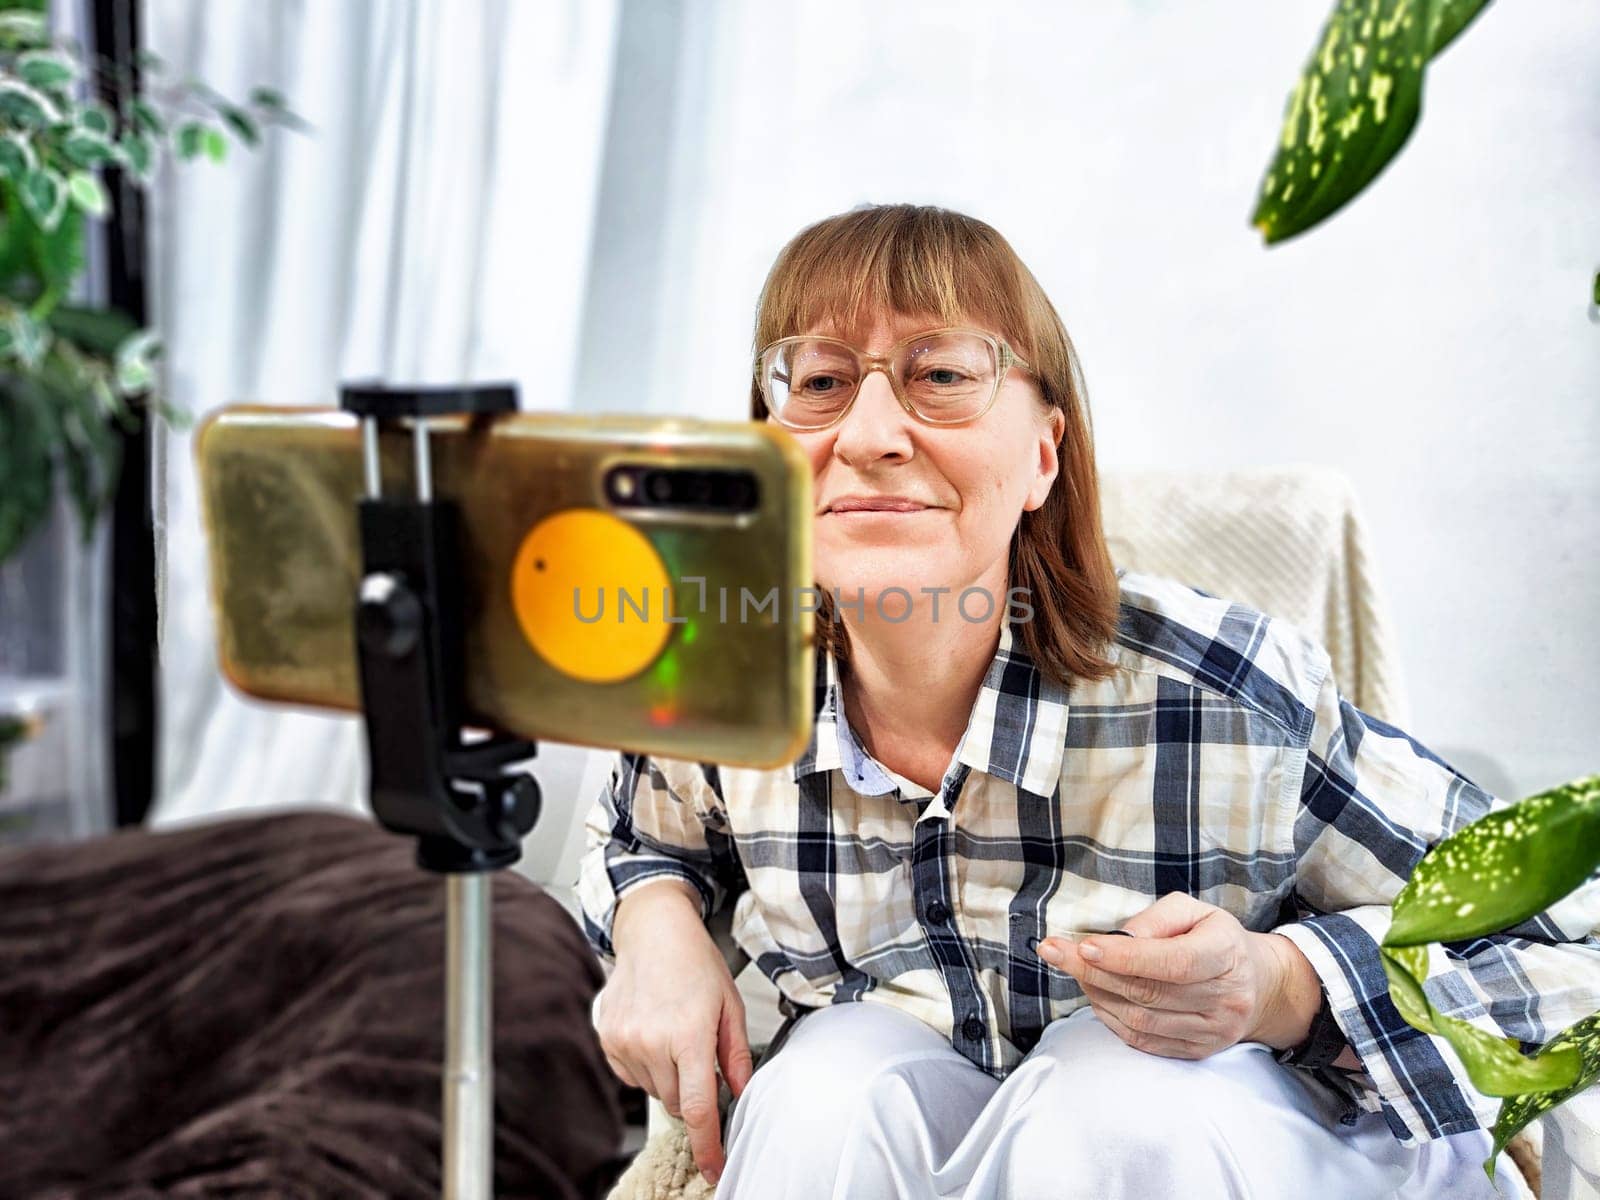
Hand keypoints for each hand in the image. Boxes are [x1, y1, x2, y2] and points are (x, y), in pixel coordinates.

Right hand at [596, 881, 754, 1184]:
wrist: (653, 932)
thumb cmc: (695, 963)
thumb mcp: (730, 1005)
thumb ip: (736, 1056)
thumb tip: (742, 1095)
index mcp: (688, 1035)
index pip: (697, 1108)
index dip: (708, 1145)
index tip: (715, 1168)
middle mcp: (652, 1041)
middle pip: (675, 1103)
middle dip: (692, 1092)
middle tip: (699, 1054)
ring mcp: (624, 1041)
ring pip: (653, 1090)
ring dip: (669, 1076)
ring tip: (675, 1033)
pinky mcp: (607, 1038)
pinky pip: (631, 1075)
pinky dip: (647, 1065)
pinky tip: (654, 1032)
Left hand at [1035, 892, 1303, 1059]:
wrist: (1257, 983)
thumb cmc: (1214, 938)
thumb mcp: (1193, 911)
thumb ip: (1154, 920)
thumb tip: (1116, 939)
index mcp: (1226, 954)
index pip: (1173, 962)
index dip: (1126, 957)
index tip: (1083, 946)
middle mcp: (1224, 998)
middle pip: (1149, 992)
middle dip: (1092, 971)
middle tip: (1053, 952)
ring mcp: (1213, 1031)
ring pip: (1141, 1020)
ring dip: (1097, 993)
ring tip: (1074, 968)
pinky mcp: (1198, 1051)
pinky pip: (1143, 1041)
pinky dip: (1111, 1018)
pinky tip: (1096, 994)